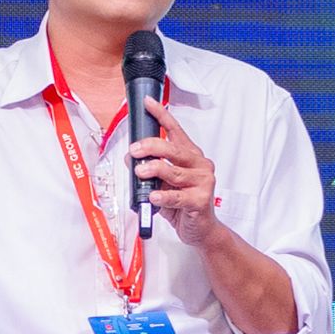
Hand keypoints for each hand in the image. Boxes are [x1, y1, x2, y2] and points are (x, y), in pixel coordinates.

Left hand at [128, 110, 221, 233]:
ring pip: (175, 172)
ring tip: (140, 171)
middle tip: (135, 150)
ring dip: (154, 170)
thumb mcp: (164, 184)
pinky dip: (163, 196)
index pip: (176, 131)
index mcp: (191, 156)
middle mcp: (200, 165)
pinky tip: (153, 197)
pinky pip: (178, 196)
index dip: (162, 115)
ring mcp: (203, 183)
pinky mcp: (201, 201)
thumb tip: (132, 159)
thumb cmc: (184, 204)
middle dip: (152, 146)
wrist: (203, 230)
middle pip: (174, 150)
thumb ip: (152, 170)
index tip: (148, 103)